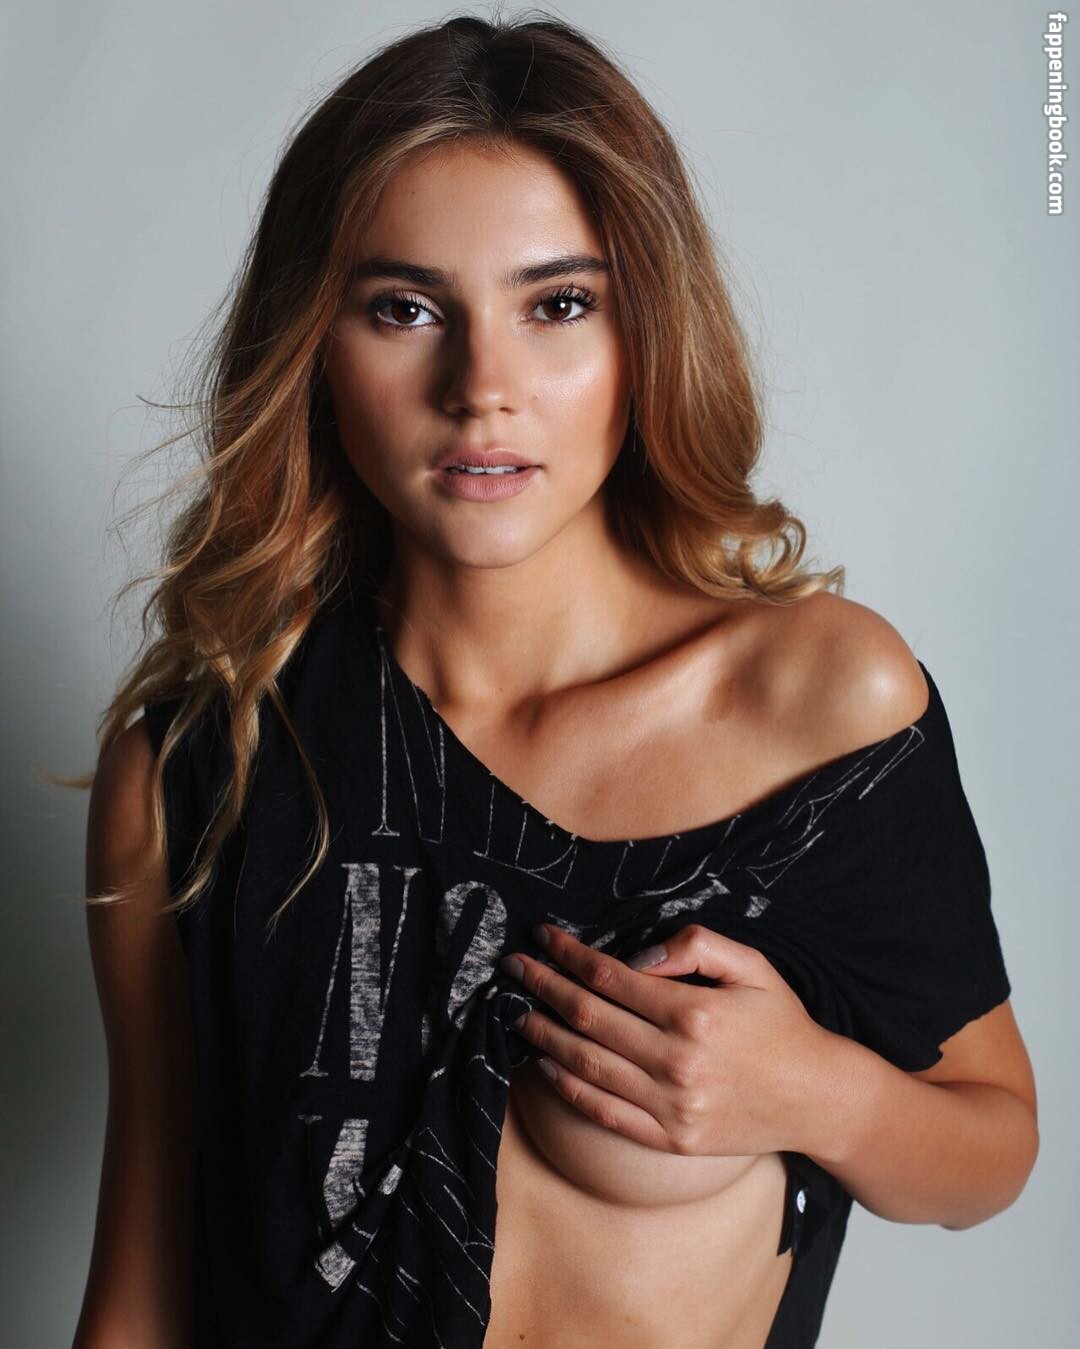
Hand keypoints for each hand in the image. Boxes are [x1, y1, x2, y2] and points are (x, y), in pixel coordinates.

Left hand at [500, 922, 835, 1156]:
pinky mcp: (671, 1139)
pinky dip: (569, 1087)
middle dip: (545, 987)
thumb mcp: (751, 967)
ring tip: (518, 1011)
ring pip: (588, 1065)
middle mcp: (678, 1062)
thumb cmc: (782, 1025)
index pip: (611, 978)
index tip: (544, 939)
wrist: (817, 1098)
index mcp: (695, 1013)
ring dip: (545, 1035)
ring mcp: (672, 1107)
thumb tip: (638, 957)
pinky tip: (545, 1065)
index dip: (570, 955)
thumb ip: (695, 947)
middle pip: (589, 1018)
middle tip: (515, 968)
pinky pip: (605, 1112)